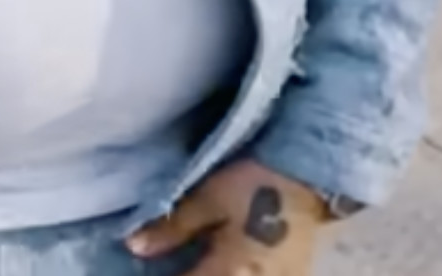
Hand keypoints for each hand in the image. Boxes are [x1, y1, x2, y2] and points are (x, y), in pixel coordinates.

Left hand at [126, 161, 329, 274]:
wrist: (308, 176)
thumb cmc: (254, 184)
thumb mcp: (209, 200)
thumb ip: (172, 228)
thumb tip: (133, 248)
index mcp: (230, 274)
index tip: (139, 271)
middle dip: (189, 274)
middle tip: (172, 263)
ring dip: (206, 273)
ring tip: (192, 262)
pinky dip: (228, 273)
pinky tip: (217, 264)